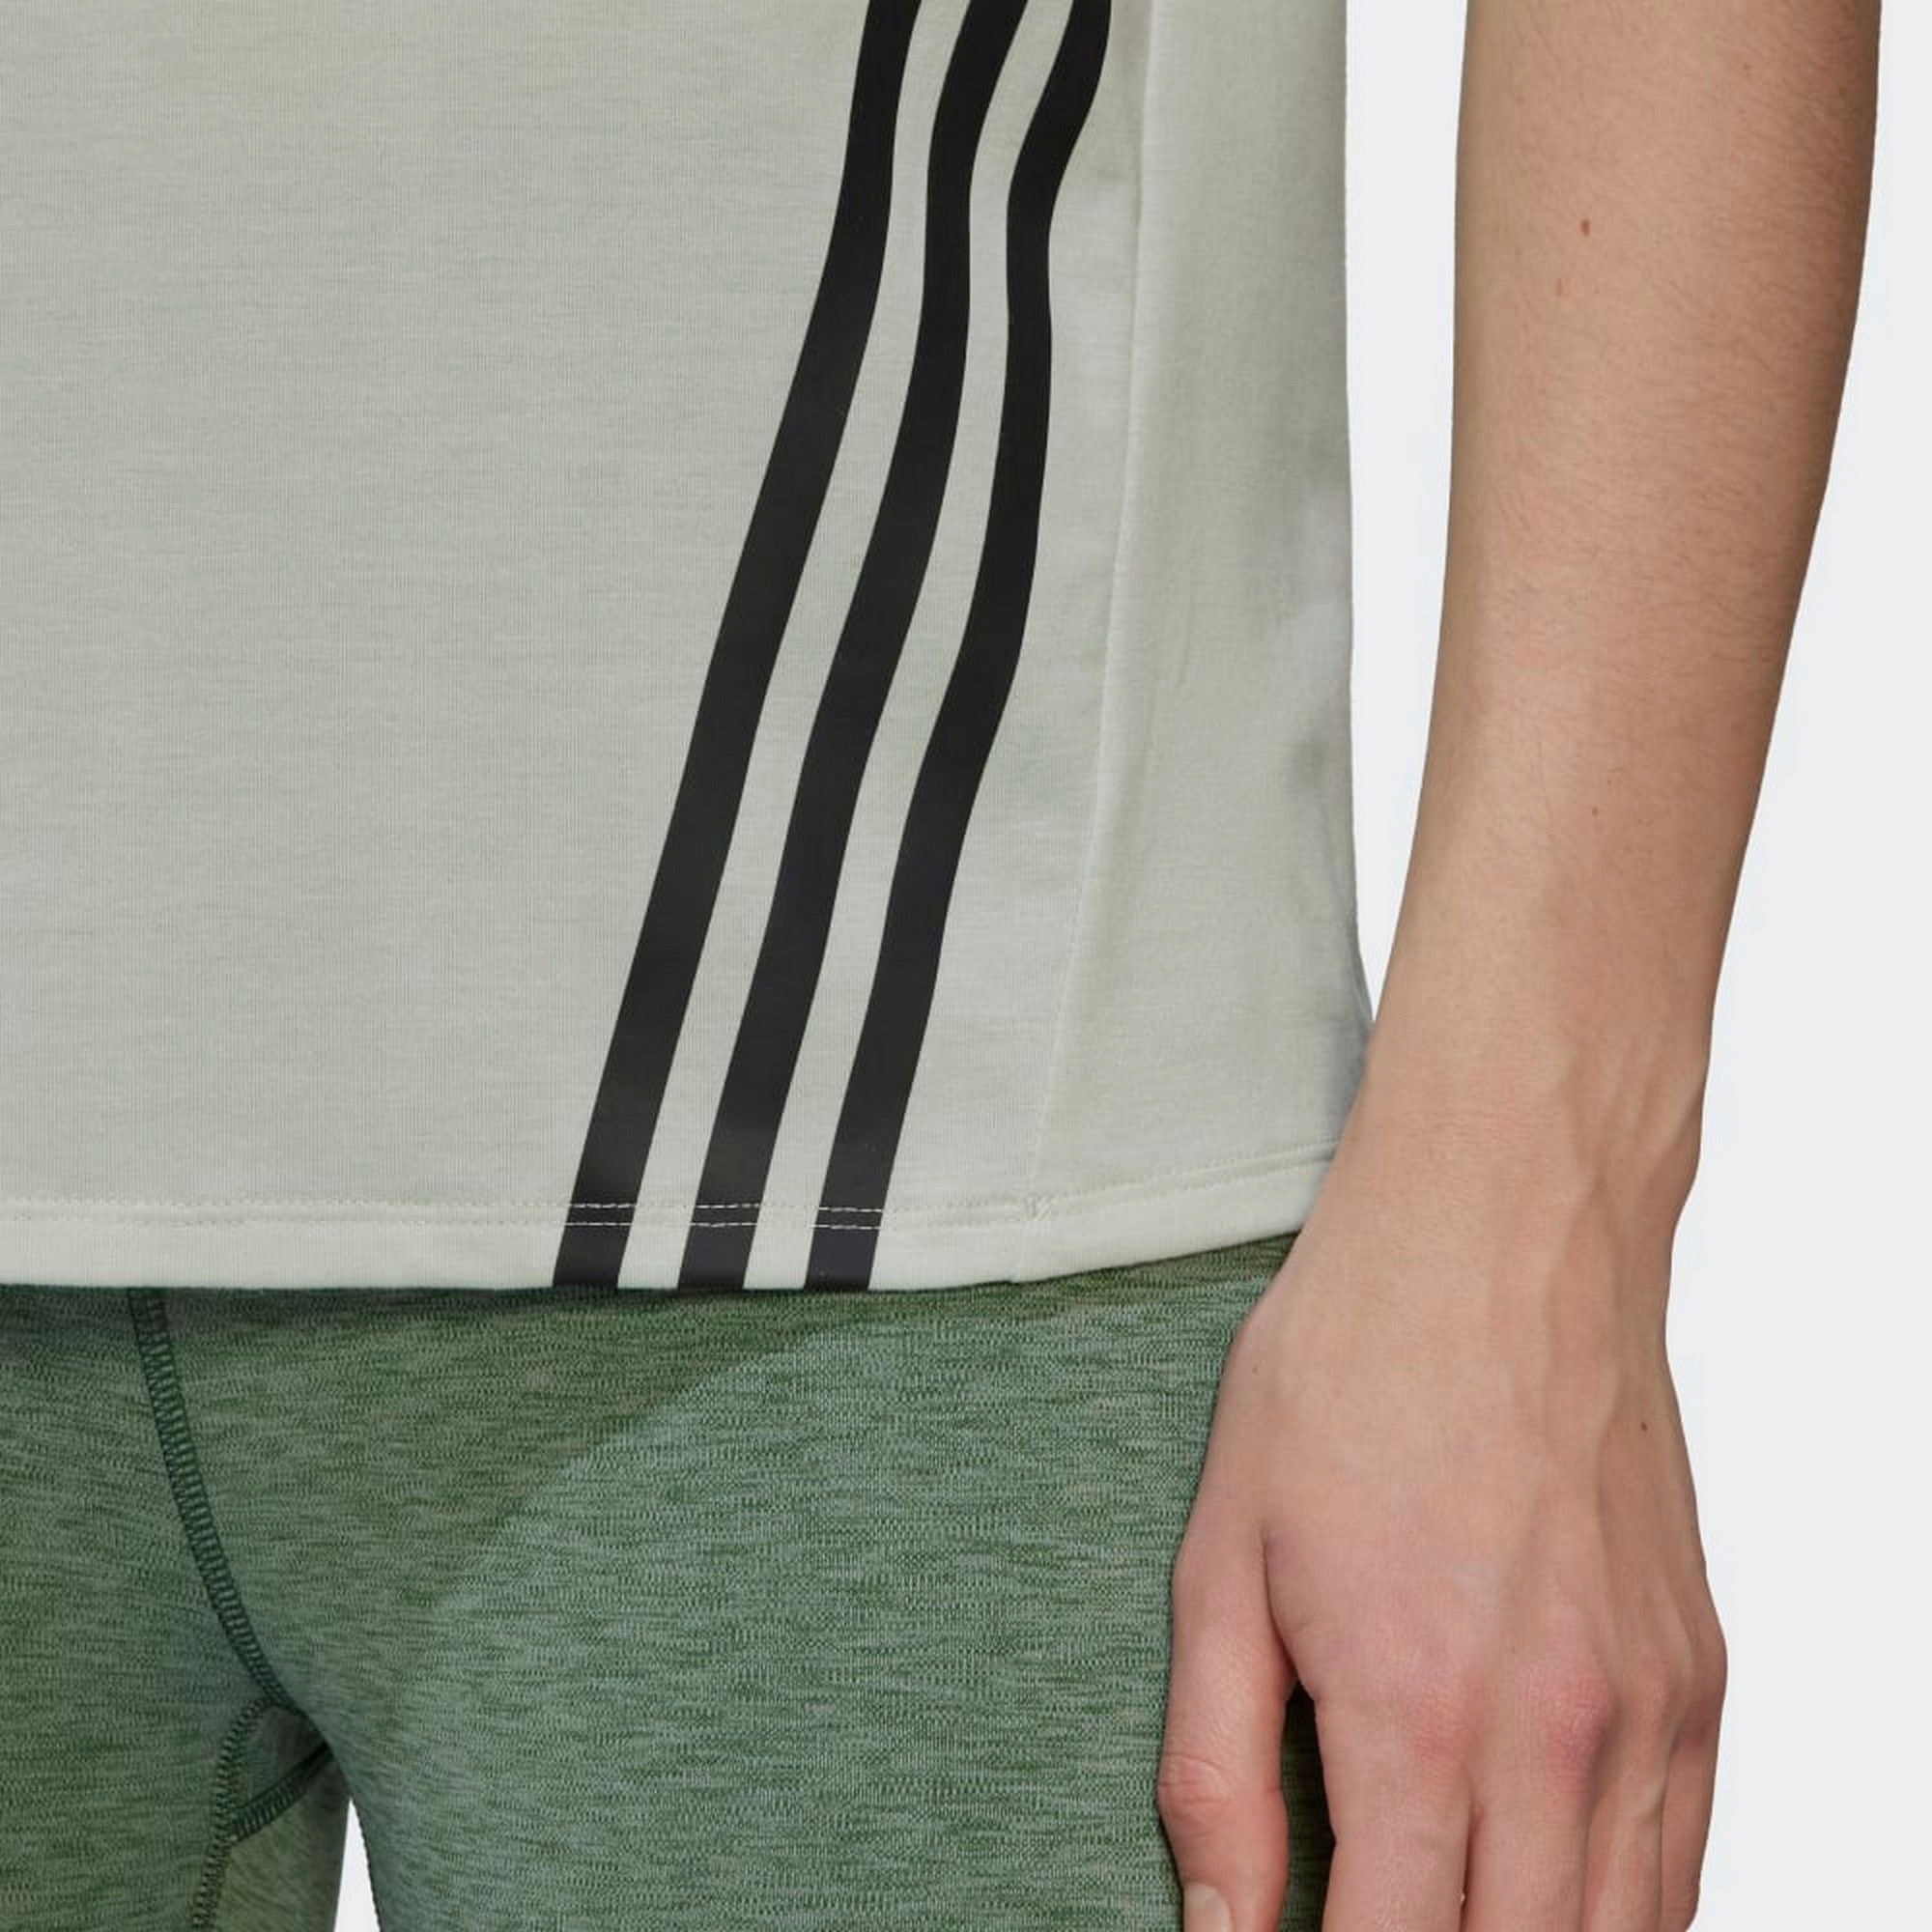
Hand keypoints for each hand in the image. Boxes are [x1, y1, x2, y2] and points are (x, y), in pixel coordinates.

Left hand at [1156, 1105, 1727, 1930]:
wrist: (1499, 1234)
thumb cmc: (1349, 1369)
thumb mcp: (1223, 1557)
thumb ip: (1216, 1766)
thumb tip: (1219, 1930)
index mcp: (1417, 1710)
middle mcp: (1556, 1733)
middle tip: (1366, 1924)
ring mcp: (1650, 1710)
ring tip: (1443, 1910)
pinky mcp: (1699, 1677)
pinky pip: (1684, 1866)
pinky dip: (1621, 1918)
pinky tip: (1547, 1895)